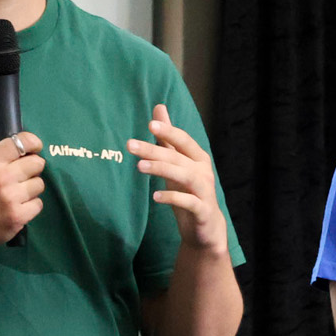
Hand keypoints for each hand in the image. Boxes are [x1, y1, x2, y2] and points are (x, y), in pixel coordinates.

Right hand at [0, 132, 44, 251]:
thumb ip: (1, 156)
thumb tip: (30, 149)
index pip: (22, 142)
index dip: (33, 143)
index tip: (34, 149)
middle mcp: (1, 177)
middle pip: (37, 163)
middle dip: (33, 168)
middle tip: (22, 176)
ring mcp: (11, 198)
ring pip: (39, 184)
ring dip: (31, 188)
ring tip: (15, 193)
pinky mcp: (18, 216)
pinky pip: (38, 204)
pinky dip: (30, 206)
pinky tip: (16, 207)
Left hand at [128, 104, 229, 253]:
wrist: (205, 227)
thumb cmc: (188, 191)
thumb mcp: (177, 163)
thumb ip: (168, 138)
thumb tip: (159, 108)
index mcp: (198, 159)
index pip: (184, 140)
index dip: (169, 132)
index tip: (150, 125)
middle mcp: (203, 172)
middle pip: (178, 157)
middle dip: (154, 150)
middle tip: (130, 145)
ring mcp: (204, 191)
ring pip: (184, 176)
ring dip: (162, 169)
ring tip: (140, 167)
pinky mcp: (202, 210)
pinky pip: (188, 202)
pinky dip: (172, 197)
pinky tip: (155, 195)